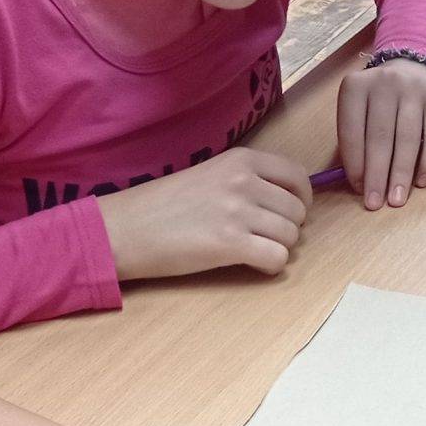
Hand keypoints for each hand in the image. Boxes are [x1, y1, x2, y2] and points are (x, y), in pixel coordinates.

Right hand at [97, 148, 312, 281]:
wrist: (126, 228)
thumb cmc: (164, 205)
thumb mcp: (210, 175)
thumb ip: (247, 181)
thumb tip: (287, 202)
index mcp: (241, 160)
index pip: (298, 177)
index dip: (300, 200)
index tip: (286, 214)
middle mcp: (244, 181)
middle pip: (298, 212)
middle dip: (287, 229)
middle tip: (262, 237)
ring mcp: (238, 211)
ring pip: (291, 237)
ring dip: (278, 248)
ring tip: (252, 250)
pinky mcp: (230, 243)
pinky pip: (278, 258)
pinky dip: (270, 266)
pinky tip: (252, 264)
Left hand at [336, 58, 425, 209]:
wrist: (414, 70)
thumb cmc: (380, 104)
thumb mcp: (360, 111)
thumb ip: (357, 139)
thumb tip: (362, 183)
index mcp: (355, 87)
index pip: (352, 130)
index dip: (355, 163)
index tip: (358, 189)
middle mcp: (384, 83)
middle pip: (380, 136)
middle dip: (377, 174)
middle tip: (375, 203)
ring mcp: (413, 89)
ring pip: (407, 138)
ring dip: (401, 173)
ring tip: (397, 200)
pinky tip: (422, 181)